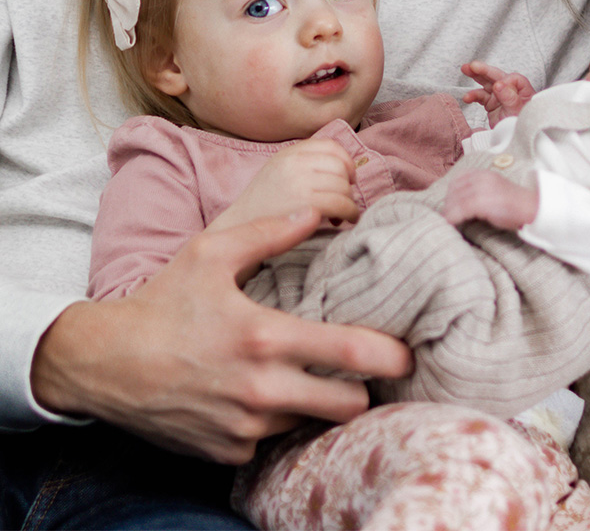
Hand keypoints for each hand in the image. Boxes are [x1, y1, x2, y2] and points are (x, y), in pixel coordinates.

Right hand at [30, 209, 411, 463]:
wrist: (104, 364)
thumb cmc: (162, 303)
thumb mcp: (212, 254)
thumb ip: (270, 231)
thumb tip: (316, 211)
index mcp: (265, 337)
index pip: (350, 355)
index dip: (390, 356)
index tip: (409, 351)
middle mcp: (260, 390)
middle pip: (347, 405)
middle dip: (362, 389)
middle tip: (362, 369)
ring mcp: (243, 428)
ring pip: (310, 422)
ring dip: (315, 403)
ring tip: (306, 375)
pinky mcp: (227, 453)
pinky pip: (271, 440)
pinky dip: (276, 421)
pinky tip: (261, 394)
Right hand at [210, 138, 358, 233]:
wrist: (238, 231)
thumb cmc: (263, 207)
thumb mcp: (279, 173)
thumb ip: (306, 164)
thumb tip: (347, 168)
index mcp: (288, 153)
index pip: (330, 146)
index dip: (346, 161)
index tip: (347, 178)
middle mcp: (293, 162)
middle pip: (340, 166)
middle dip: (348, 185)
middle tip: (344, 200)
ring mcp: (298, 181)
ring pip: (342, 185)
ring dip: (349, 202)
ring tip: (343, 214)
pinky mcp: (304, 203)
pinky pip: (340, 203)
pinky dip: (350, 212)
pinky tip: (344, 220)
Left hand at [442, 169, 539, 229]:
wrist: (532, 208)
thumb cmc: (513, 204)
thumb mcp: (493, 189)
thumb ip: (477, 189)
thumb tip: (458, 201)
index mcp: (484, 173)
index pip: (458, 179)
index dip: (450, 192)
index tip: (448, 204)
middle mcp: (482, 178)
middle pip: (454, 189)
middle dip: (448, 204)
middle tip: (446, 216)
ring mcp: (483, 189)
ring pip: (456, 200)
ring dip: (449, 212)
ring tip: (448, 221)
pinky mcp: (484, 202)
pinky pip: (461, 209)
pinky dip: (453, 217)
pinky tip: (451, 223)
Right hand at [461, 61, 535, 124]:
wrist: (515, 143)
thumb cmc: (522, 127)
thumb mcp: (516, 112)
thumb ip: (509, 97)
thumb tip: (499, 84)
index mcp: (523, 91)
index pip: (514, 79)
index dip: (505, 80)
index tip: (498, 87)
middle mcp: (512, 92)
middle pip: (498, 76)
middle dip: (484, 70)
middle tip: (472, 65)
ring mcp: (501, 97)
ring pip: (487, 83)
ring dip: (476, 76)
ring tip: (465, 69)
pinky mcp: (492, 104)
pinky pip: (481, 96)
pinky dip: (473, 96)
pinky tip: (467, 97)